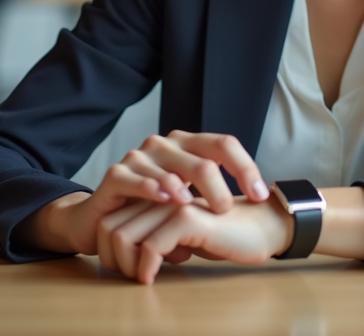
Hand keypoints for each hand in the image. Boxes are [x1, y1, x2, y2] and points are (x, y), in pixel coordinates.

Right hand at [26, 131, 269, 256]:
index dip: (245, 167)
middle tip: (226, 211)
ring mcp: (139, 157)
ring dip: (192, 192)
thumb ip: (214, 197)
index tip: (259, 196)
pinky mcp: (116, 175)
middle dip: (220, 188)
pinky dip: (154, 189)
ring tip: (201, 211)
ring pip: (174, 169)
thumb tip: (256, 204)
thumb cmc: (153, 210)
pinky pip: (138, 179)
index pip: (224, 144)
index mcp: (187, 145)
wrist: (104, 219)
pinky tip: (168, 200)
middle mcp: (164, 145)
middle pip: (203, 159)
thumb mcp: (188, 200)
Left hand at [96, 197, 292, 283]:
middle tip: (127, 277)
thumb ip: (158, 233)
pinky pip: (151, 247)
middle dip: (111, 258)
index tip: (121, 269)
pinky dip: (145, 267)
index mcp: (157, 195)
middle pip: (109, 227)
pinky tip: (151, 278)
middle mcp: (160, 195)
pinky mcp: (188, 218)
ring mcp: (173, 205)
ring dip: (125, 265)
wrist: (262, 229)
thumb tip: (131, 254)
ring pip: (124, 237)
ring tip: (140, 277)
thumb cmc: (223, 234)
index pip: (111, 220)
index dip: (108, 248)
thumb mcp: (181, 235)